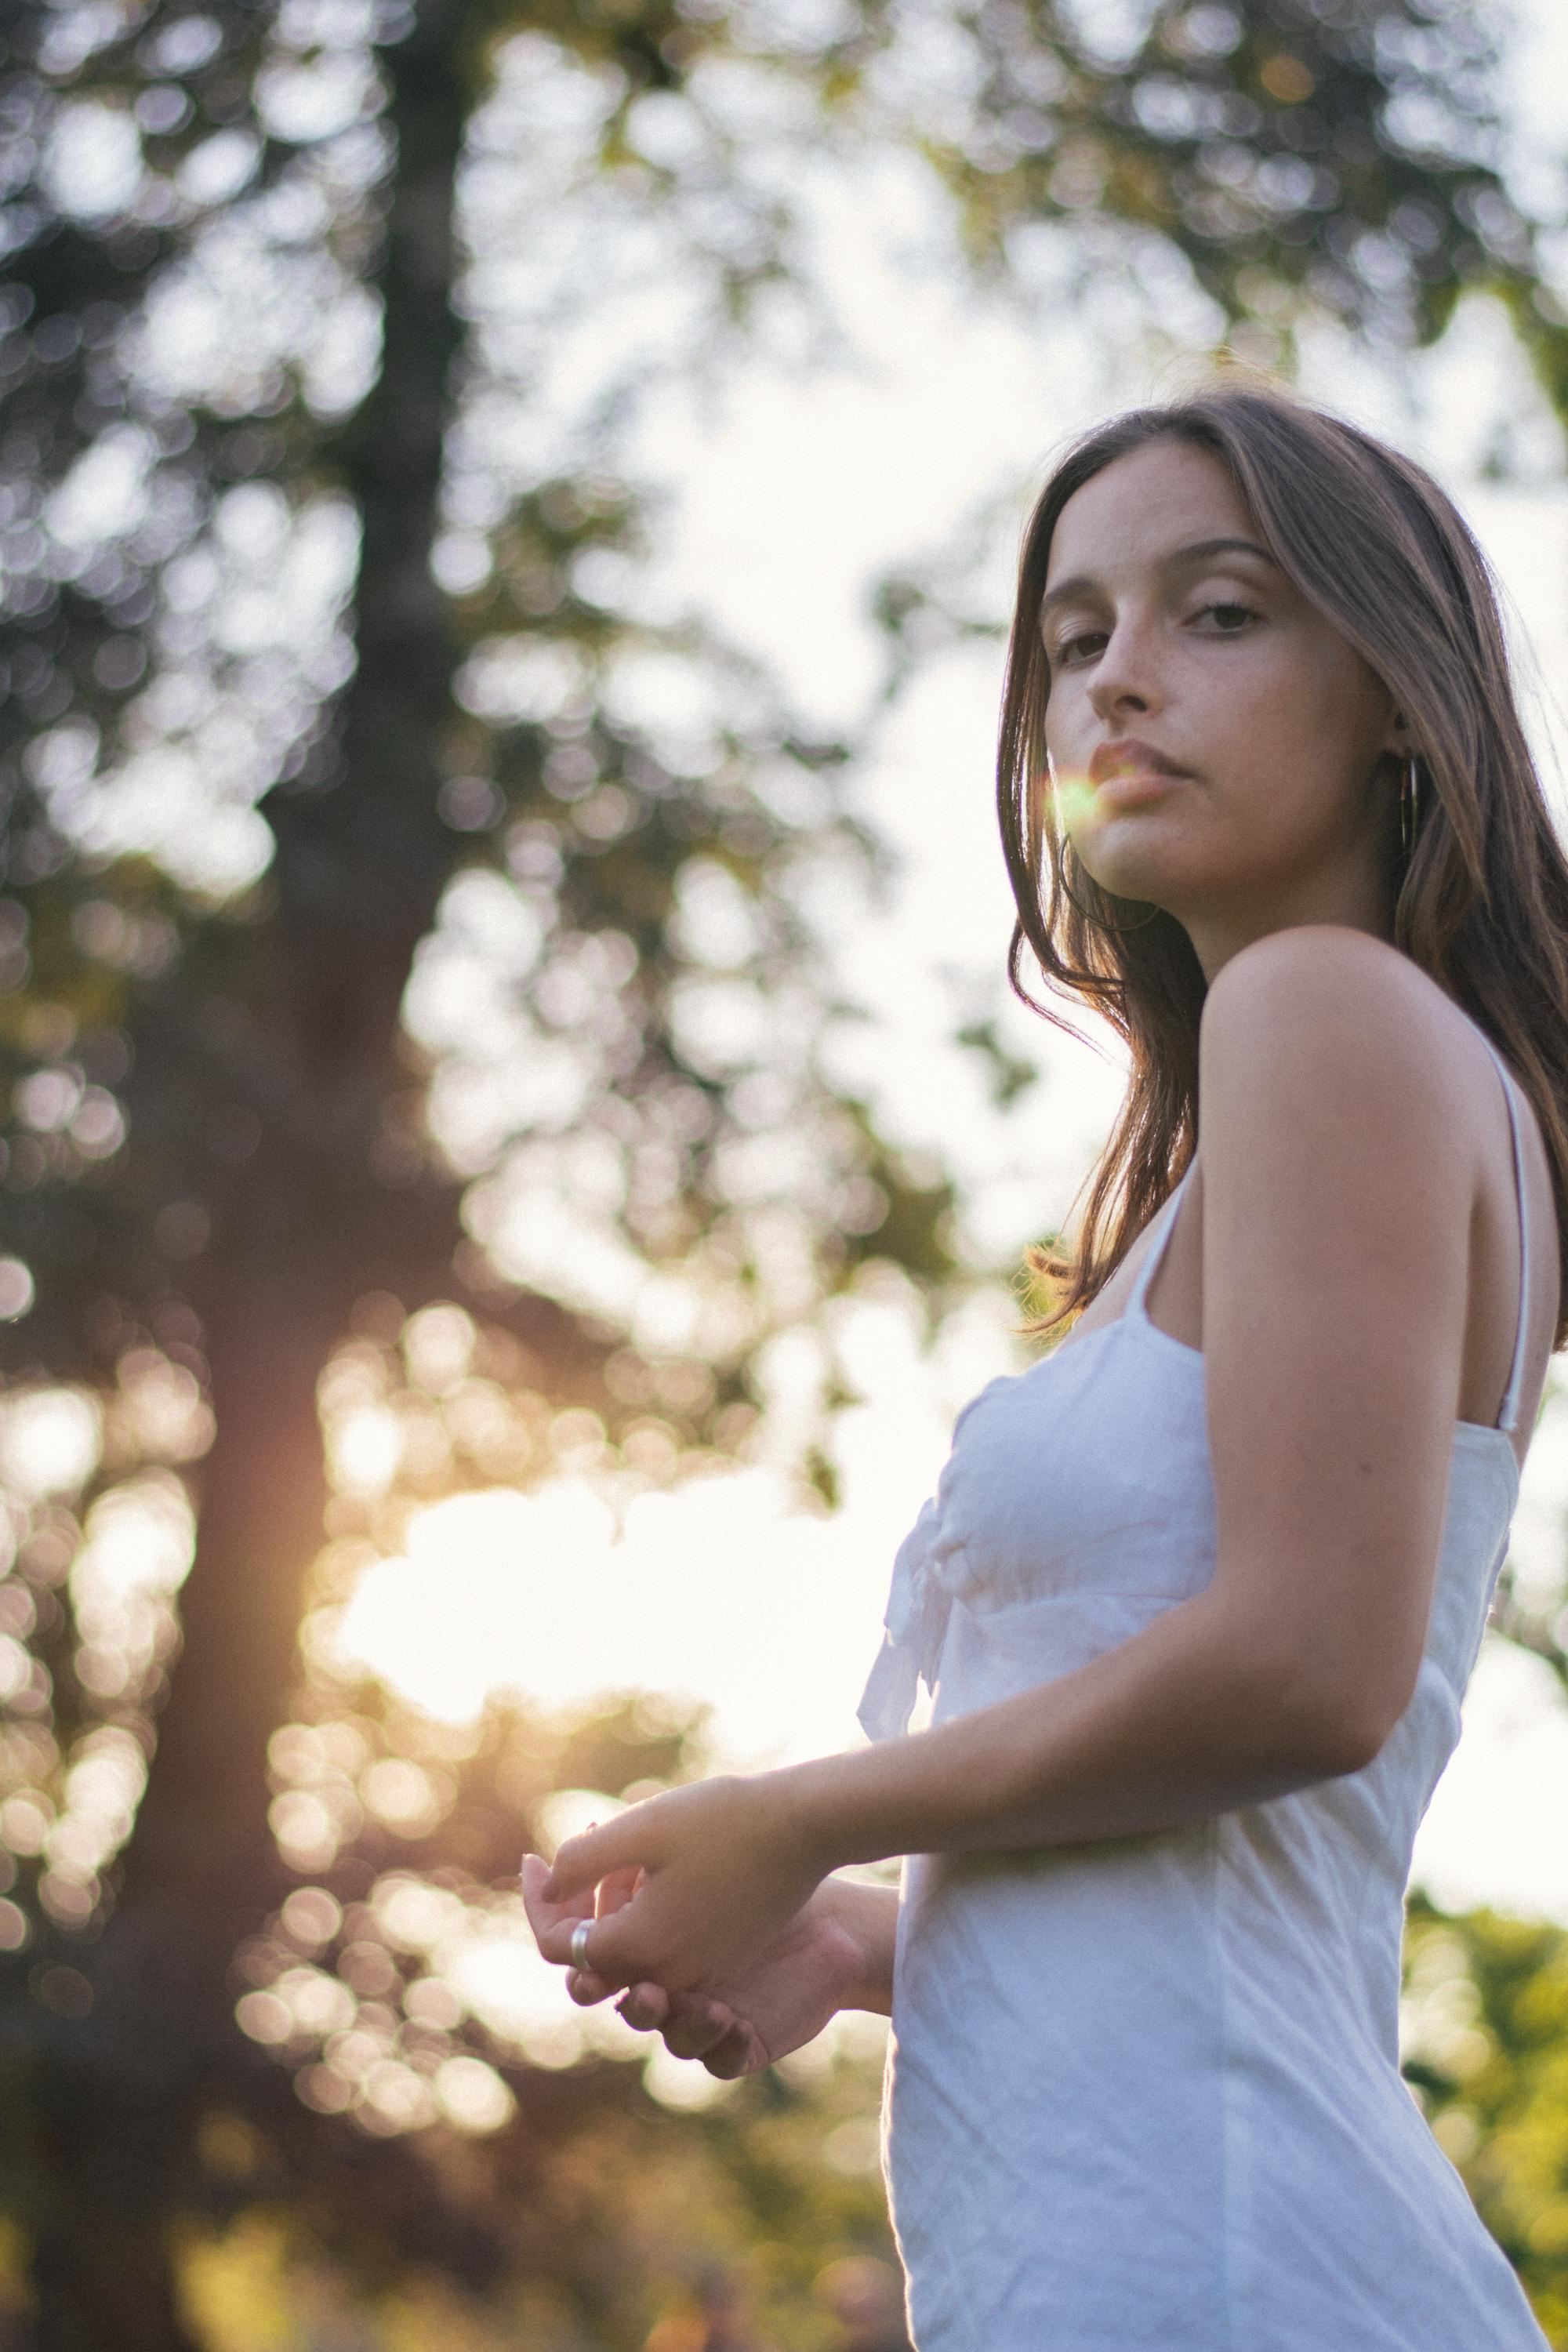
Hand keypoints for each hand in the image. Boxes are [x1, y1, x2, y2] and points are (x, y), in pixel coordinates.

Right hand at [521, 1858, 874, 2079]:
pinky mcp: (746, 2037)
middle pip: (632, 2008)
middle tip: (644, 1988)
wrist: (828, 1898)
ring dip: (681, 2023)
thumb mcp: (677, 1849)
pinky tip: (737, 2022)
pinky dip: (727, 2045)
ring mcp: (707, 2015)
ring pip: (677, 2037)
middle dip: (632, 2000)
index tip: (581, 1946)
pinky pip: (726, 2058)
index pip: (592, 1967)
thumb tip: (556, 1872)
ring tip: (700, 2004)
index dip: (579, 1960)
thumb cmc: (748, 1863)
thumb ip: (618, 1863)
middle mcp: (668, 1987)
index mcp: (642, 1944)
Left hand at [528, 1772, 827, 1995]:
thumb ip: (580, 1861)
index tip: (530, 1860)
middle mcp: (668, 1973)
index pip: (559, 1946)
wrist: (808, 1826)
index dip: (536, 1900)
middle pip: (592, 1952)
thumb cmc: (724, 1820)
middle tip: (584, 1843)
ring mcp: (701, 1968)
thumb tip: (550, 1885)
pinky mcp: (725, 1954)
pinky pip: (666, 1943)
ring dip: (612, 1899)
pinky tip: (662, 1860)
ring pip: (630, 1945)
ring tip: (625, 1843)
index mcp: (640, 1948)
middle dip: (576, 1898)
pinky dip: (648, 1907)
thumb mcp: (641, 1828)